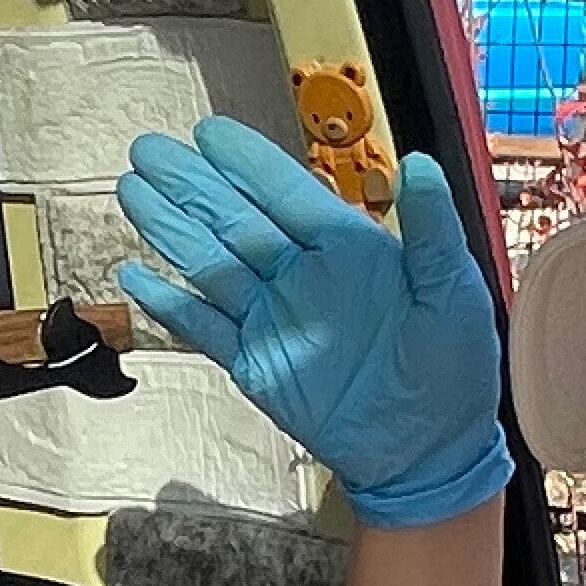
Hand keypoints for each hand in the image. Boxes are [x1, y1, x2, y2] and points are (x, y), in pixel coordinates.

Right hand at [114, 117, 511, 528]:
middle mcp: (302, 277)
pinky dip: (169, 304)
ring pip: (209, 264)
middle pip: (233, 219)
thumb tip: (420, 164)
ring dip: (170, 228)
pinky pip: (204, 327)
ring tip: (132, 192)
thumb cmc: (451, 372)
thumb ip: (433, 229)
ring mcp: (274, 319)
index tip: (208, 133)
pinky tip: (136, 276)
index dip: (245, 162)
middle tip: (149, 150)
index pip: (285, 194)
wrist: (426, 453)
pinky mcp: (255, 363)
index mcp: (348, 250)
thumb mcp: (453, 293)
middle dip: (190, 184)